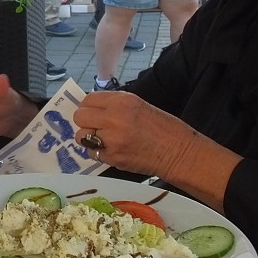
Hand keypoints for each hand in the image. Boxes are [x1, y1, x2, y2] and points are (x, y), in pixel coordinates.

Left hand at [71, 91, 201, 178]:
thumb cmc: (162, 127)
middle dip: (85, 122)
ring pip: (81, 136)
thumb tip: (92, 108)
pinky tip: (111, 150)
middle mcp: (114, 118)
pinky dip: (97, 152)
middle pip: (79, 116)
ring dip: (88, 138)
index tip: (93, 112)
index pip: (88, 99)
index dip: (88, 106)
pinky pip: (91, 152)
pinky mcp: (112, 158)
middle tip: (95, 126)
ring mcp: (112, 140)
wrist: (177, 152)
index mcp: (122, 102)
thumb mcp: (138, 105)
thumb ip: (114, 105)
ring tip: (102, 139)